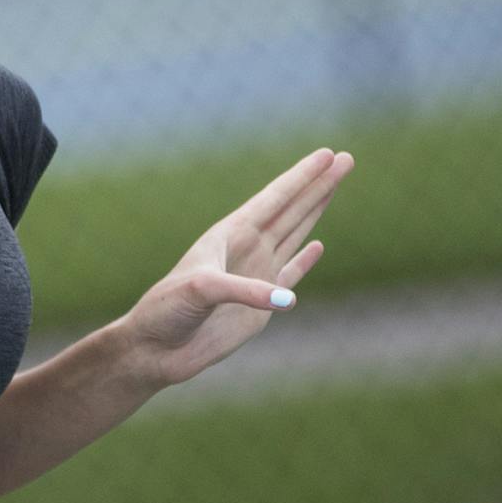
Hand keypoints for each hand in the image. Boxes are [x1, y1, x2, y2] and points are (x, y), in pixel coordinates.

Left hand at [119, 147, 352, 389]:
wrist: (154, 348)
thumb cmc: (166, 310)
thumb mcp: (201, 290)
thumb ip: (244, 290)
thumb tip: (287, 299)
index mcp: (229, 235)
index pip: (275, 198)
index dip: (302, 176)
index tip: (328, 154)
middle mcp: (245, 250)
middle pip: (292, 209)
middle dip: (319, 185)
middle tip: (347, 159)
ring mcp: (254, 276)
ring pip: (294, 234)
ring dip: (316, 211)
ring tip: (335, 186)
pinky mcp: (260, 306)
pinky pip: (289, 275)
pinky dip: (304, 261)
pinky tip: (318, 245)